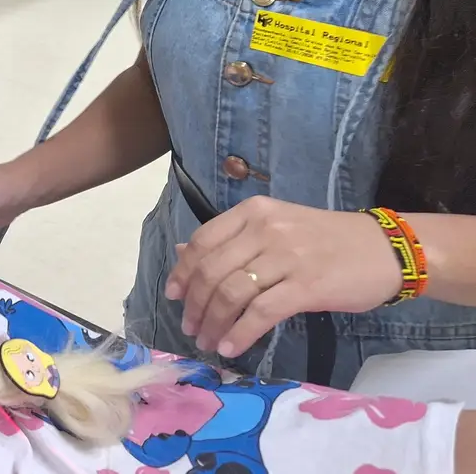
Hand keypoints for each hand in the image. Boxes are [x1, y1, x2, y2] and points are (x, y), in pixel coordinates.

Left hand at [166, 196, 401, 357]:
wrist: (385, 249)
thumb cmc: (327, 240)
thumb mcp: (275, 227)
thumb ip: (230, 240)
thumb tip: (182, 253)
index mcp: (253, 212)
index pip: (203, 241)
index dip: (183, 271)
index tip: (174, 295)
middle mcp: (266, 230)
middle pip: (212, 270)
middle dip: (195, 304)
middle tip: (189, 327)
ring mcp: (287, 257)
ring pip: (232, 293)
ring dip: (213, 322)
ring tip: (206, 340)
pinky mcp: (307, 286)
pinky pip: (261, 313)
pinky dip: (240, 333)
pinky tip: (230, 346)